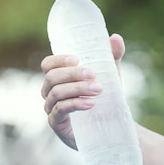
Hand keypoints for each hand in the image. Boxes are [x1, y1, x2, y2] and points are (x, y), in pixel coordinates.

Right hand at [40, 33, 125, 149]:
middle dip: (72, 74)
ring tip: (98, 90)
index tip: (76, 59)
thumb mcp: (110, 75)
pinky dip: (75, 104)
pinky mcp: (56, 124)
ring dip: (77, 89)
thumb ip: (112, 56)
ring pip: (56, 93)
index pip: (48, 65)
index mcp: (58, 78)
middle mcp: (50, 92)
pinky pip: (60, 110)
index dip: (58, 60)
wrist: (112, 127)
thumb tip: (115, 37)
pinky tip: (91, 103)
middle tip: (93, 75)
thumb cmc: (106, 98)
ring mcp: (51, 108)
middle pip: (52, 78)